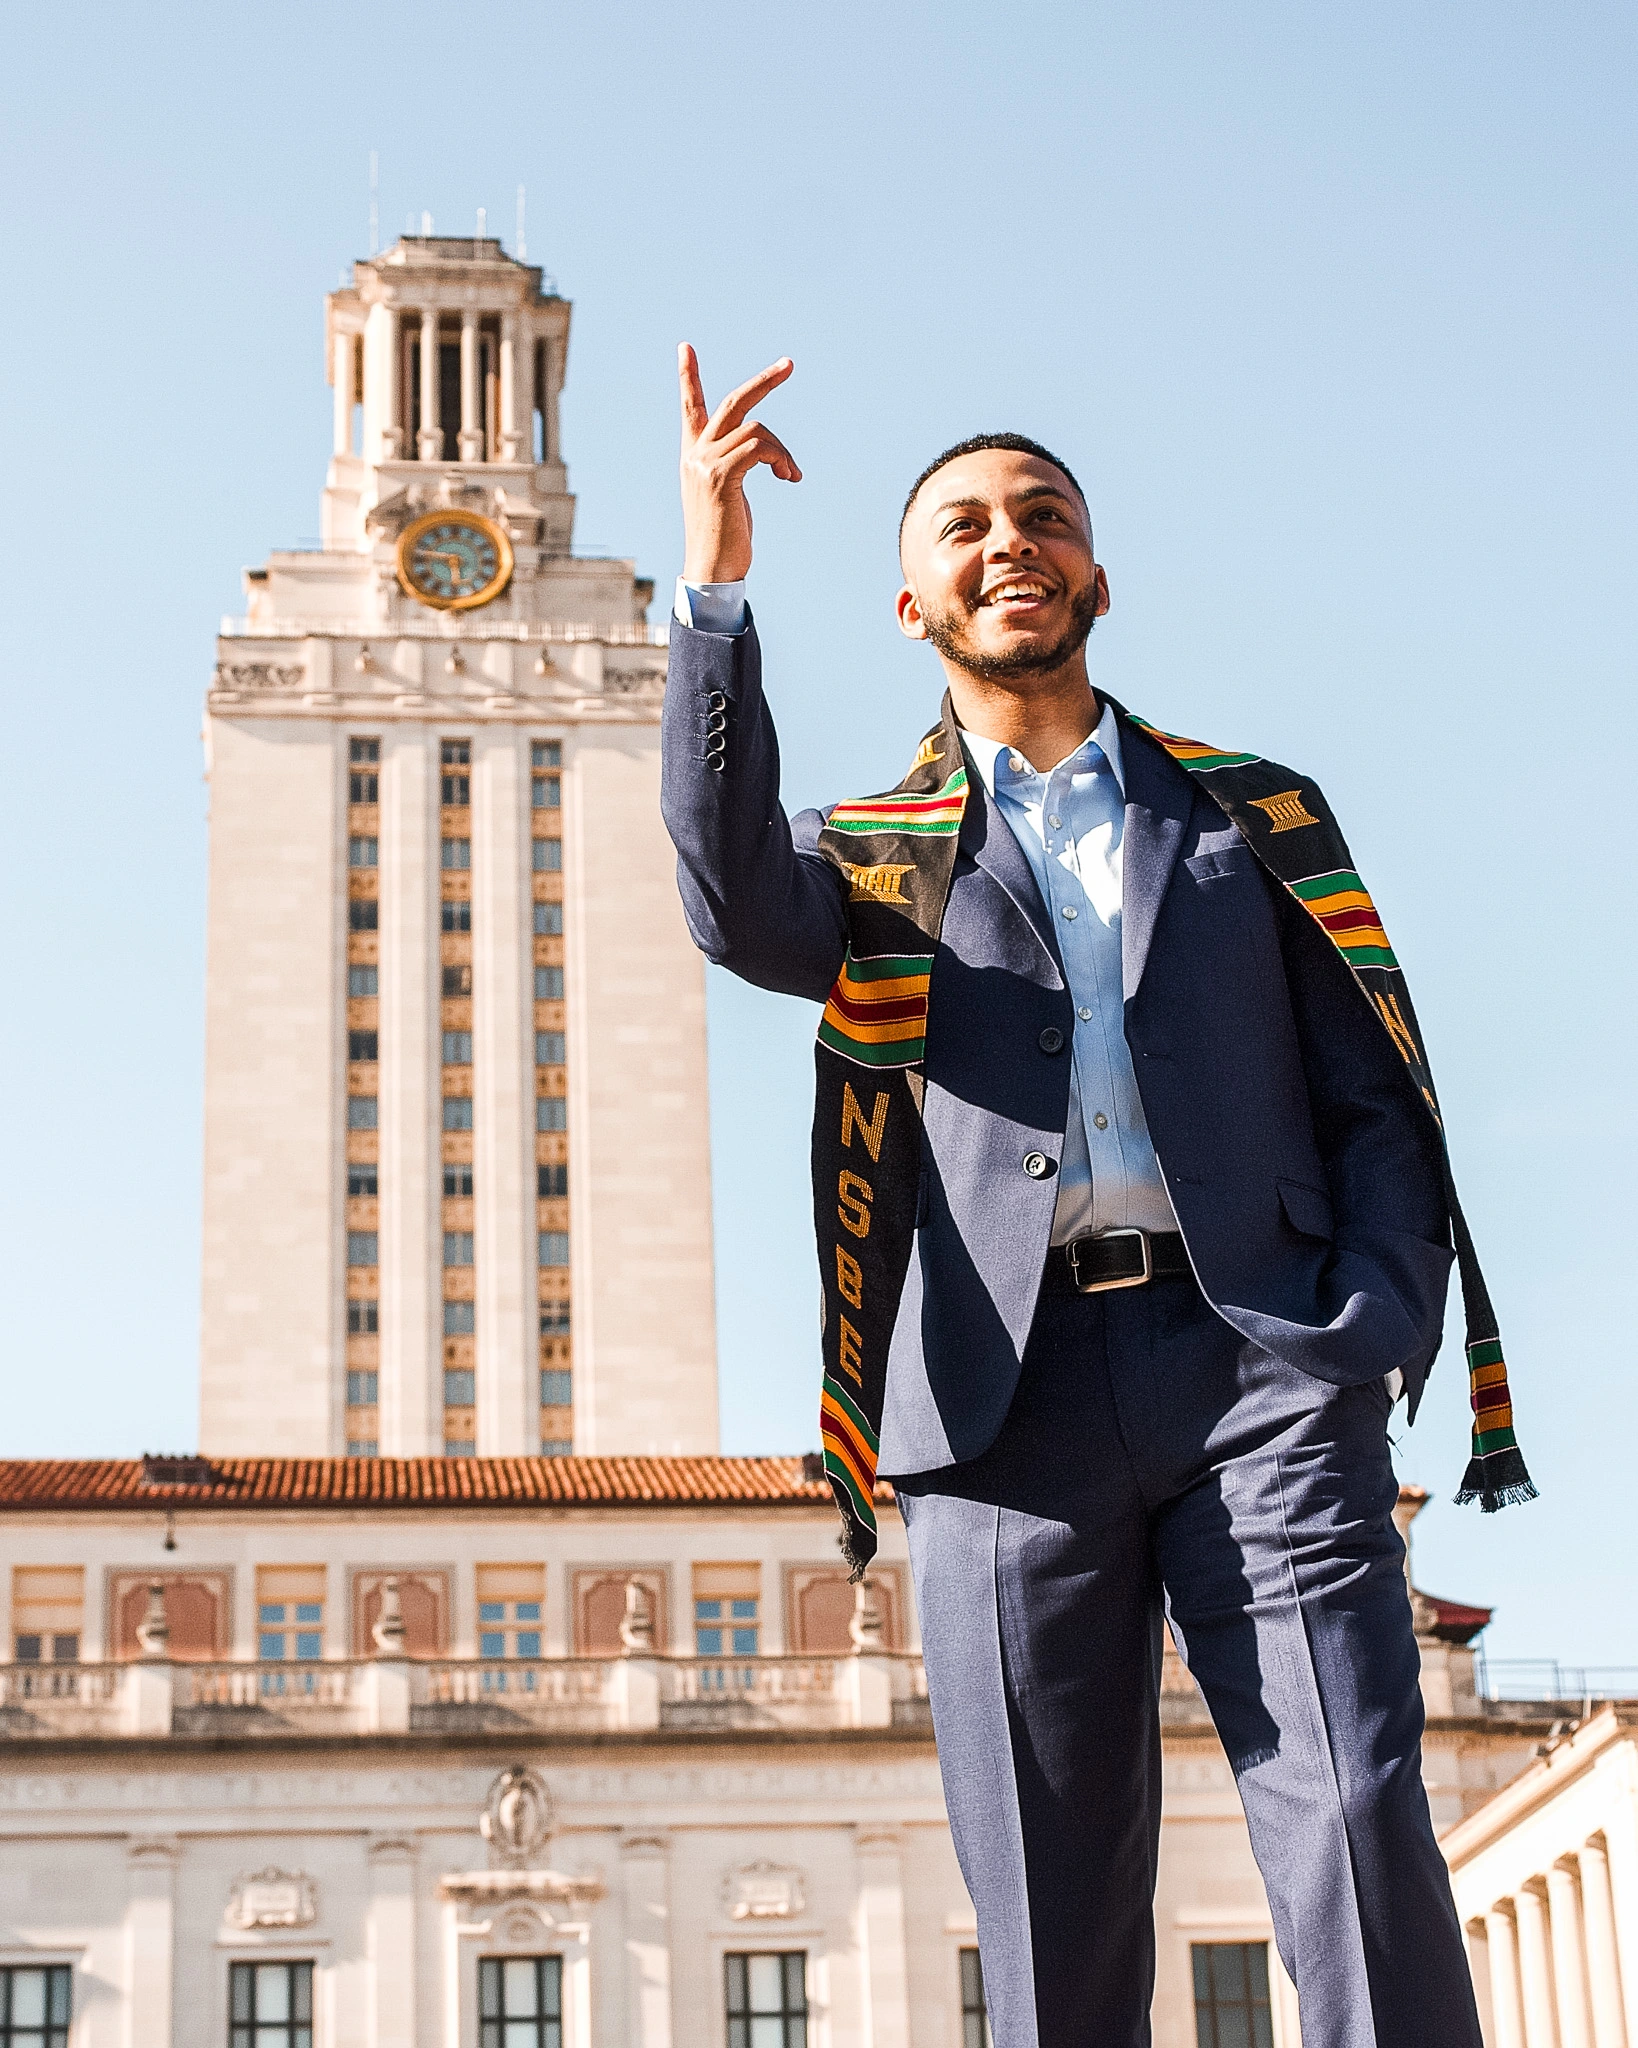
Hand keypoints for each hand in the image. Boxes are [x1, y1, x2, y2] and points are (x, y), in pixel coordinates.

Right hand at [677, 344, 801, 583]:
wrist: (712, 569)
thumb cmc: (725, 537)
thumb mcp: (729, 493)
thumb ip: (736, 465)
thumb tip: (763, 453)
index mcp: (694, 455)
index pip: (691, 407)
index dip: (689, 377)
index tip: (685, 347)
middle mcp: (695, 453)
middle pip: (732, 403)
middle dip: (764, 382)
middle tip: (789, 364)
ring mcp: (704, 463)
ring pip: (756, 429)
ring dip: (782, 450)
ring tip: (791, 474)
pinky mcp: (720, 476)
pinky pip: (758, 447)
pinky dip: (780, 458)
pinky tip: (789, 478)